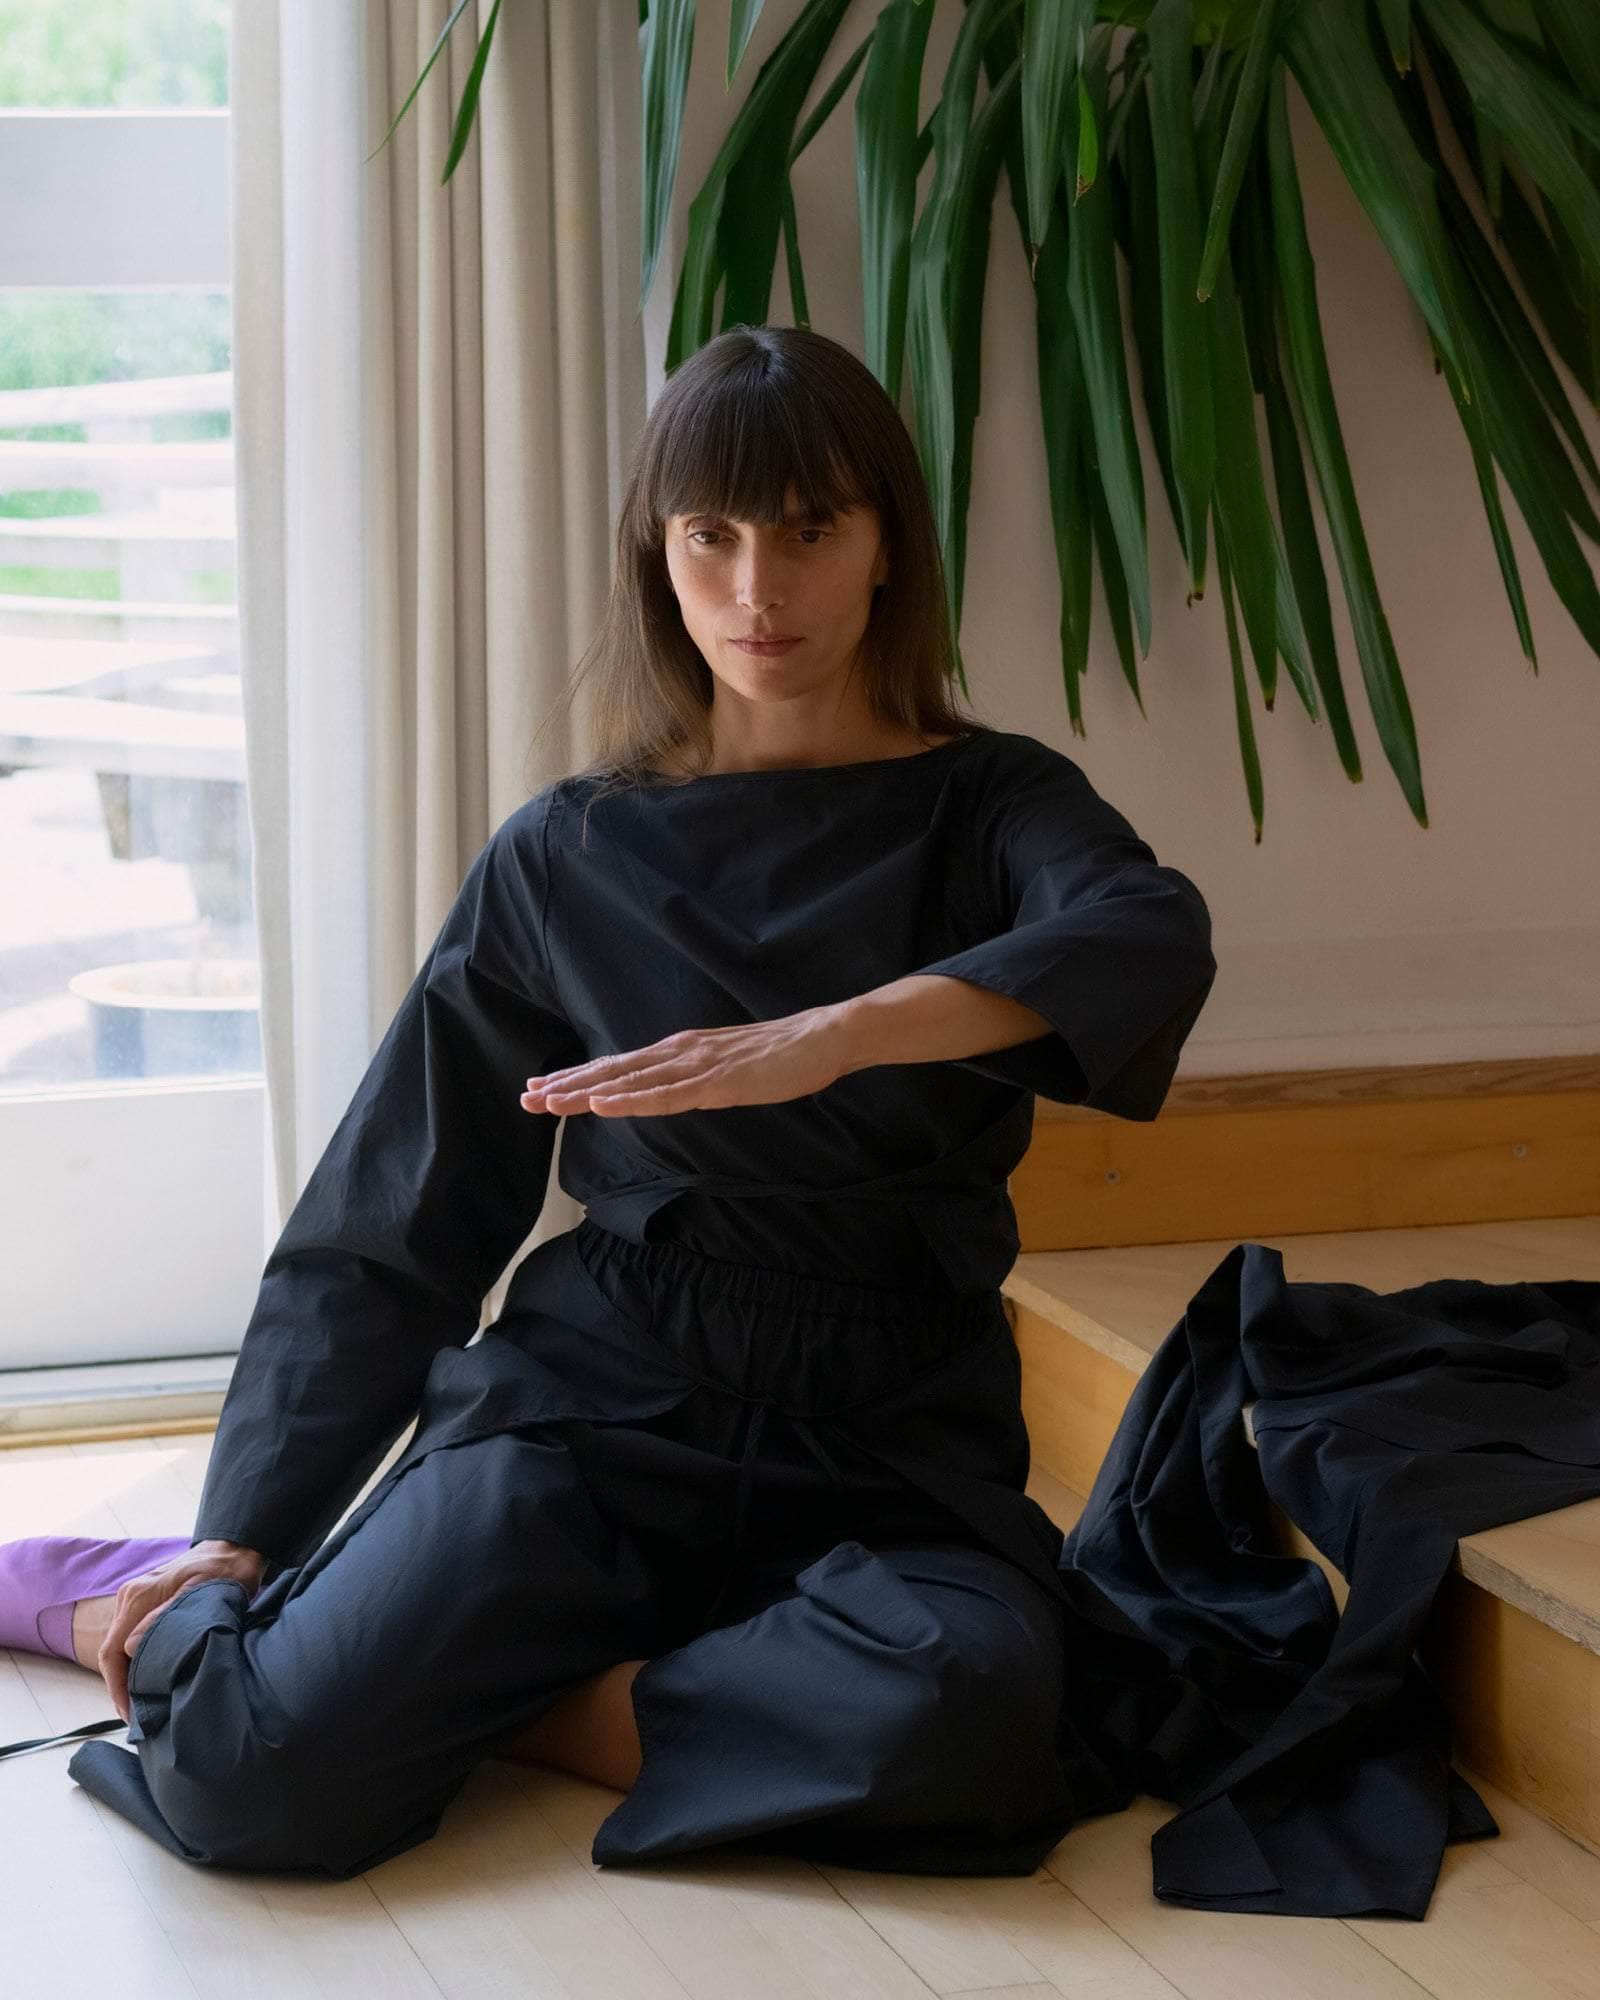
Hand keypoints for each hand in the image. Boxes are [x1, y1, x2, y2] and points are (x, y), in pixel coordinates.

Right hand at [100, 1540, 265, 1724]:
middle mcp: (130, 1596)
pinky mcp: (147, 1600)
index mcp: (138, 1597)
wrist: (236, 1548)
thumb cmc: (225, 1572)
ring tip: (145, 1704)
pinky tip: (151, 1677)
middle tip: (138, 1717)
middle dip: (121, 1687)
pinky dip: (137, 1660)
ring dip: (129, 1674)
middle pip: (111, 1651)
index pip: (112, 1652)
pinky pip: (132, 1635)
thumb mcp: (202, 1597)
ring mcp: (136, 1597)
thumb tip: (131, 1649)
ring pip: (120, 1645)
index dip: (118, 1687)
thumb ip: (164, 1620)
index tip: (131, 1714)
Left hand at [519, 1005, 854, 1117]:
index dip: (579, 1077)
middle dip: (568, 1085)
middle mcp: (680, 1052)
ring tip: (548, 1101)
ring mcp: (697, 1066)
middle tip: (526, 1097)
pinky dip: (630, 1101)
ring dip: (586, 1093)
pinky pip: (666, 1096)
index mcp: (681, 1049)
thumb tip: (671, 1091)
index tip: (542, 1087)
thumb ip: (696, 1076)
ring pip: (630, 1082)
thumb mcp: (727, 1065)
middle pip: (613, 1071)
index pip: (620, 1066)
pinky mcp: (717, 1083)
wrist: (823, 1036)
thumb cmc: (781, 1054)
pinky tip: (602, 1105)